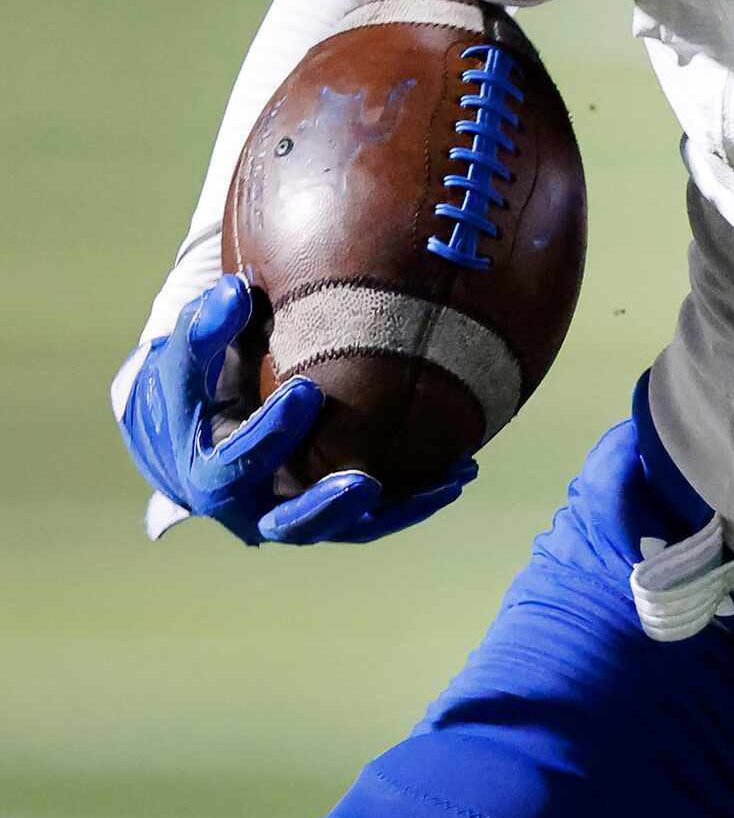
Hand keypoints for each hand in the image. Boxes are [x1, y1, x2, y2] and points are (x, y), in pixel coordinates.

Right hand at [120, 275, 475, 545]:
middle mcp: (247, 507)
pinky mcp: (328, 513)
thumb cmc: (196, 377)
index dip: (267, 436)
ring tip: (448, 480)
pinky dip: (414, 501)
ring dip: (394, 509)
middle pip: (285, 521)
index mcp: (204, 474)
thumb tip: (236, 289)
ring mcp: (289, 514)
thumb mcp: (190, 353)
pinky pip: (374, 518)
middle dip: (324, 501)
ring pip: (341, 528)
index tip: (308, 390)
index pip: (232, 467)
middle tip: (366, 481)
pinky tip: (461, 472)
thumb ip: (207, 327)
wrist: (197, 420)